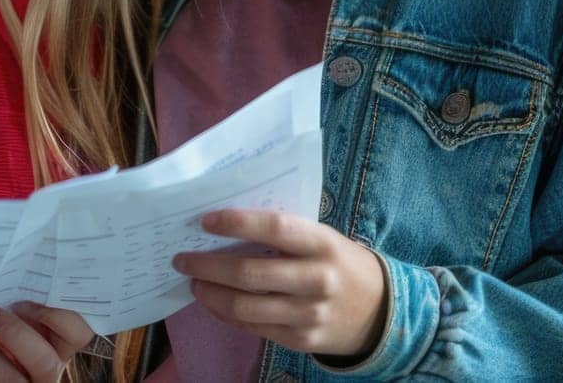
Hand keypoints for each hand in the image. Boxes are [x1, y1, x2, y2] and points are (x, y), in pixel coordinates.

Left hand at [0, 303, 93, 381]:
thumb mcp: (15, 318)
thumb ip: (17, 306)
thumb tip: (1, 273)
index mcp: (59, 348)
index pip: (78, 333)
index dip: (56, 316)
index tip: (22, 299)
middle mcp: (49, 374)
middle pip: (45, 361)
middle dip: (11, 333)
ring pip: (12, 380)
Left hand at [172, 209, 387, 360]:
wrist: (381, 312)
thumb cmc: (337, 262)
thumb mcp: (321, 238)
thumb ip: (283, 233)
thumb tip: (224, 224)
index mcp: (323, 244)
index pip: (275, 228)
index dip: (237, 223)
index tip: (204, 221)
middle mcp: (318, 280)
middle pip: (249, 274)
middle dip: (207, 265)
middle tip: (181, 258)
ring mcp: (310, 315)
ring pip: (245, 307)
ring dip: (210, 293)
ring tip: (193, 281)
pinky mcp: (302, 341)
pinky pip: (253, 328)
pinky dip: (225, 314)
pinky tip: (212, 303)